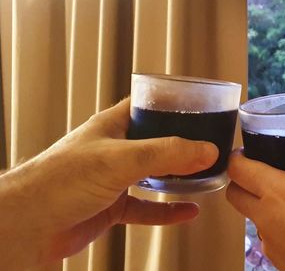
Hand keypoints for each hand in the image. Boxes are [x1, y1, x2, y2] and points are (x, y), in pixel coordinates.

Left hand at [0, 98, 218, 269]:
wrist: (27, 225)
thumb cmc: (59, 180)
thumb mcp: (120, 158)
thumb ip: (165, 153)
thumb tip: (206, 150)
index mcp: (113, 125)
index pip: (149, 106)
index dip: (174, 106)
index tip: (203, 109)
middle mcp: (116, 149)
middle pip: (157, 142)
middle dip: (184, 145)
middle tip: (211, 146)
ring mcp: (114, 179)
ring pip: (155, 175)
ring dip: (179, 178)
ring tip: (205, 177)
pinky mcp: (113, 206)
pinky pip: (148, 208)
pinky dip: (168, 210)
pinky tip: (187, 212)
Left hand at [226, 134, 284, 270]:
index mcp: (277, 193)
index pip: (237, 169)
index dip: (236, 157)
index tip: (246, 152)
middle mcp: (265, 217)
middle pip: (233, 194)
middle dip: (240, 180)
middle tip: (260, 171)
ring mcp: (269, 242)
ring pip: (251, 217)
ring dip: (259, 205)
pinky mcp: (278, 261)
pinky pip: (268, 237)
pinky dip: (276, 227)